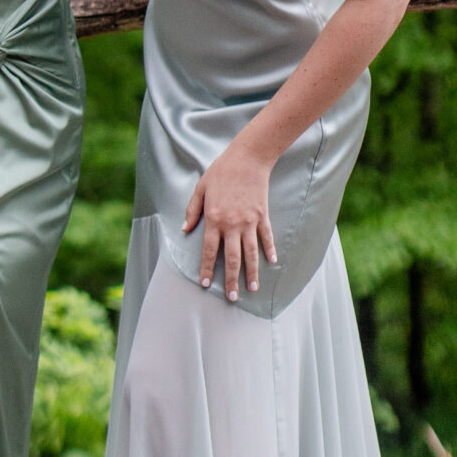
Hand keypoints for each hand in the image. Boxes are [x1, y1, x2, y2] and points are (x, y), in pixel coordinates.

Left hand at [184, 138, 277, 301]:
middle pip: (232, 258)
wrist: (247, 159)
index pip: (209, 250)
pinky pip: (266, 237)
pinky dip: (269, 251)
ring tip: (251, 289)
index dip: (207, 268)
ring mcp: (249, 221)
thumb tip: (185, 228)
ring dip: (251, 272)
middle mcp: (232, 224)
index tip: (206, 284)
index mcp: (214, 219)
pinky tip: (271, 263)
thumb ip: (192, 210)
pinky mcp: (262, 216)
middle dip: (231, 279)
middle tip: (231, 297)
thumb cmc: (221, 172)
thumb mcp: (200, 189)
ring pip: (250, 253)